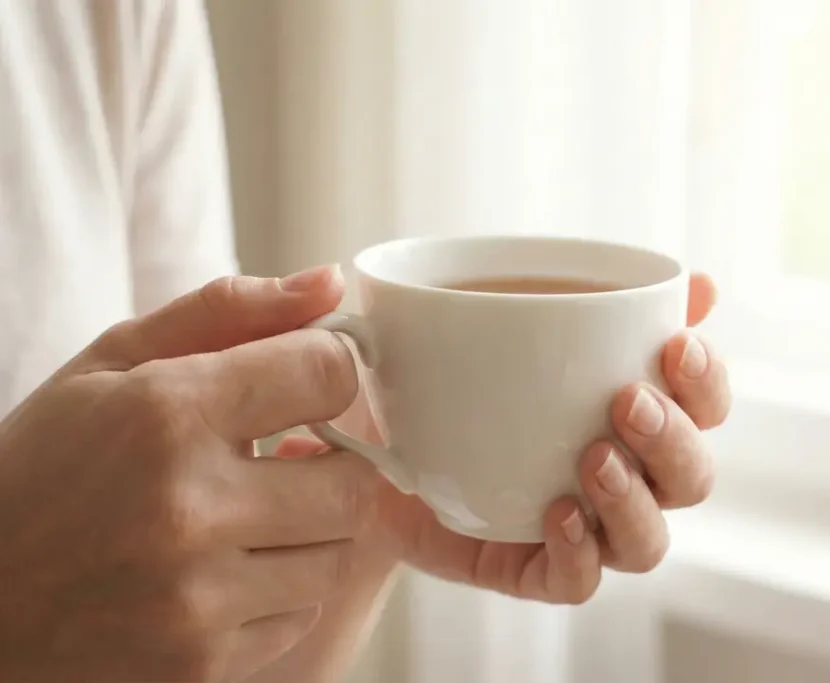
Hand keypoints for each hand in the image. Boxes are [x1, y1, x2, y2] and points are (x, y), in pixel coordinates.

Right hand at [0, 268, 387, 682]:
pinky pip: (301, 614)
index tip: (305, 381)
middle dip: (333, 461)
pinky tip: (223, 569)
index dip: (328, 369)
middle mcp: (189, 509)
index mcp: (166, 414)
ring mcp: (195, 599)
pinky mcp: (200, 664)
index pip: (328, 374)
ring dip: (310, 527)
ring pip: (338, 553)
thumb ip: (226, 312)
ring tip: (248, 512)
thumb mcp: (111, 366)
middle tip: (287, 454)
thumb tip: (331, 282)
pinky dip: (279, 588)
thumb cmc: (40, 469)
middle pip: (354, 479)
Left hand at [276, 273, 728, 603]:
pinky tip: (554, 513)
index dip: (707, 379)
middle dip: (673, 439)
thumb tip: (695, 281)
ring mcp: (580, 528)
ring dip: (634, 501)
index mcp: (628, 409)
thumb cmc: (442, 372)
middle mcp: (619, 473)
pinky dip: (577, 552)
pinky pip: (578, 581)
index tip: (676, 341)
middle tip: (626, 400)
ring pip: (649, 540)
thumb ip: (580, 294)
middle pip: (692, 476)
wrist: (365, 439)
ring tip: (592, 459)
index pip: (703, 403)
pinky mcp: (532, 569)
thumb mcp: (490, 316)